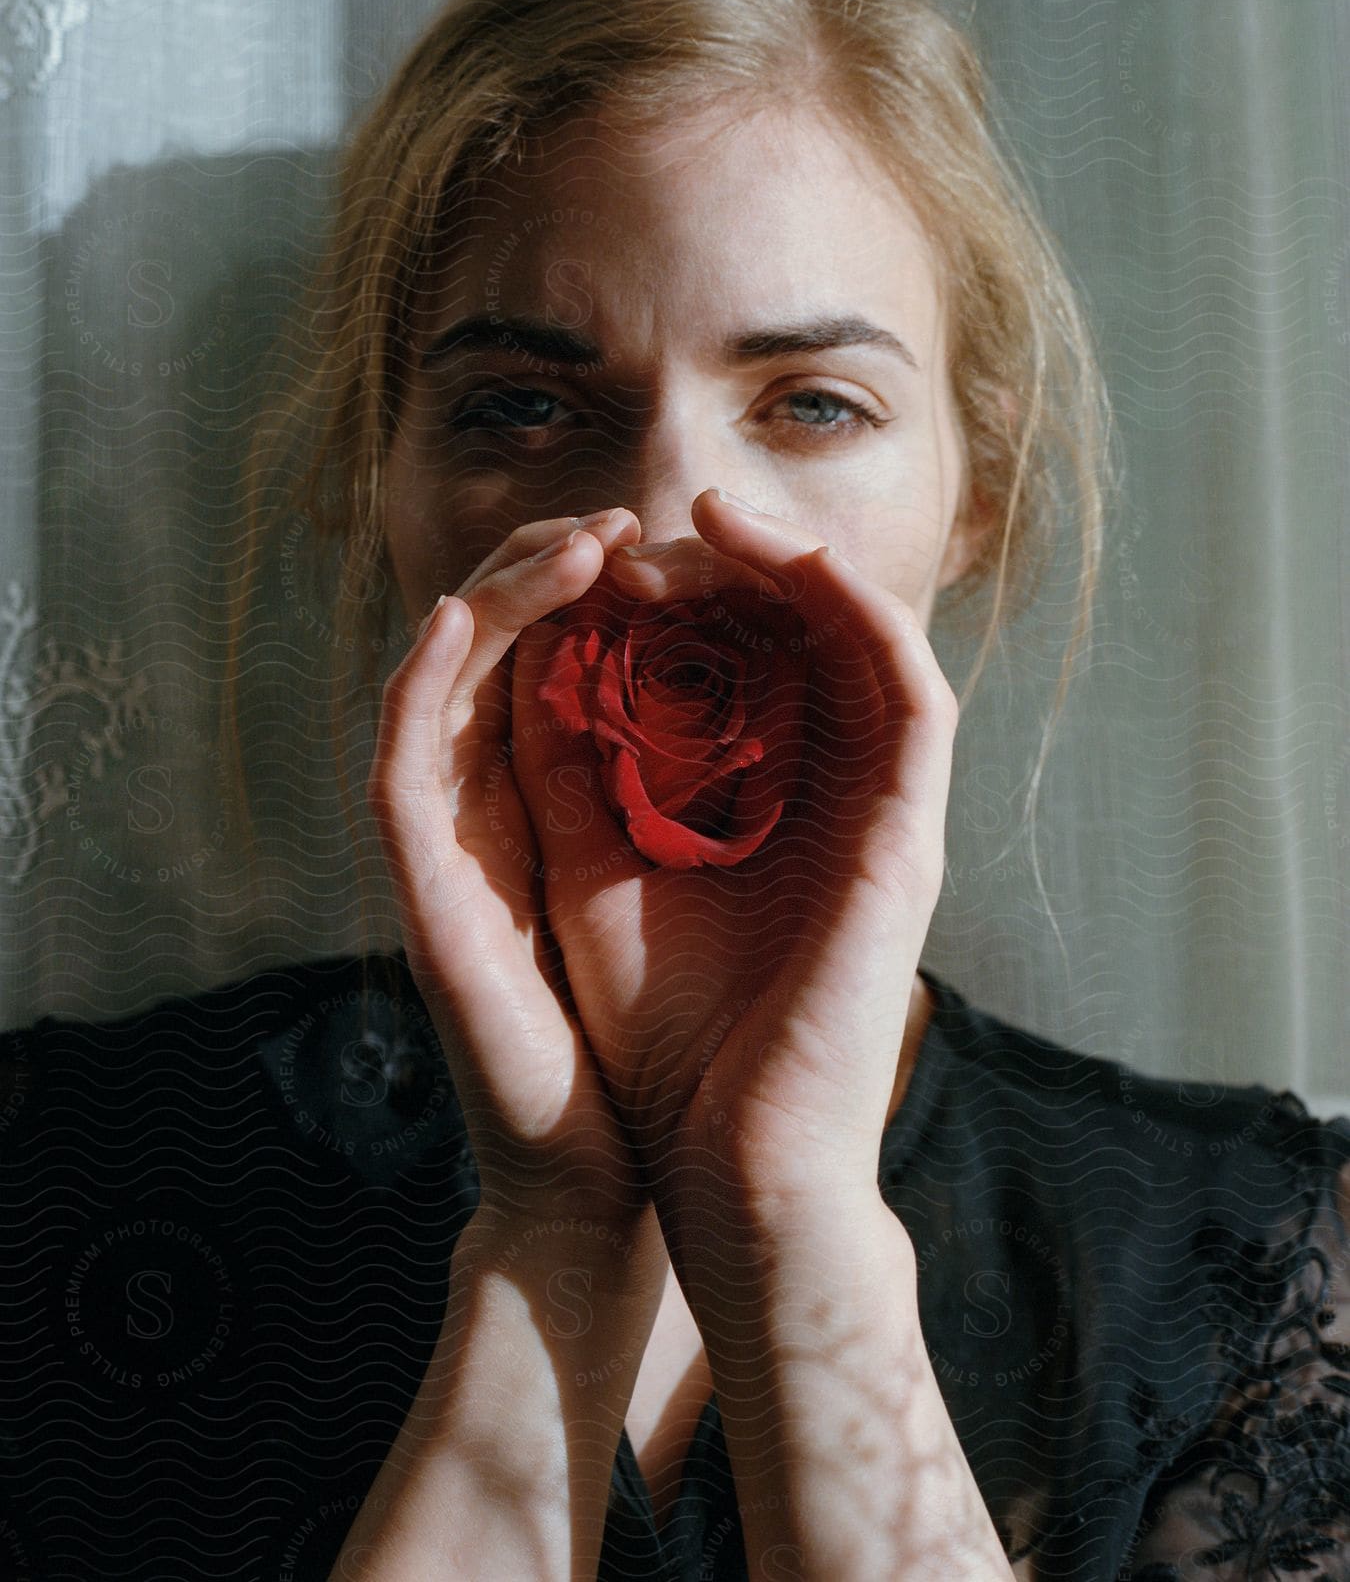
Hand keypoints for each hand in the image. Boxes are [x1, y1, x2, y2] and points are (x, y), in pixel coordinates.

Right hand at [366, 507, 664, 1248]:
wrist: (668, 1164)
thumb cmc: (691, 1032)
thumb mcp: (706, 874)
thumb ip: (693, 783)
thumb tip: (759, 686)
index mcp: (562, 802)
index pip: (558, 655)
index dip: (600, 585)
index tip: (679, 546)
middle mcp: (497, 812)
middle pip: (499, 650)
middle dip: (554, 570)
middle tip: (624, 523)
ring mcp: (455, 852)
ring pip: (440, 683)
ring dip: (494, 600)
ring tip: (572, 541)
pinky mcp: (431, 898)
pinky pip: (401, 767)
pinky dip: (418, 685)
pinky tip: (450, 618)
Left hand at [509, 489, 959, 1252]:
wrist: (718, 1165)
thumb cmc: (660, 1040)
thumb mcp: (590, 868)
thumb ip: (574, 770)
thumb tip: (536, 657)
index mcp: (767, 808)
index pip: (743, 663)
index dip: (681, 596)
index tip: (599, 565)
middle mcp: (835, 800)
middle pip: (807, 639)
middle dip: (729, 569)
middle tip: (645, 538)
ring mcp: (882, 817)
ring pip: (868, 643)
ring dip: (798, 567)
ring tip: (713, 521)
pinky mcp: (909, 839)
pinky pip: (909, 692)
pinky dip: (856, 614)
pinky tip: (782, 565)